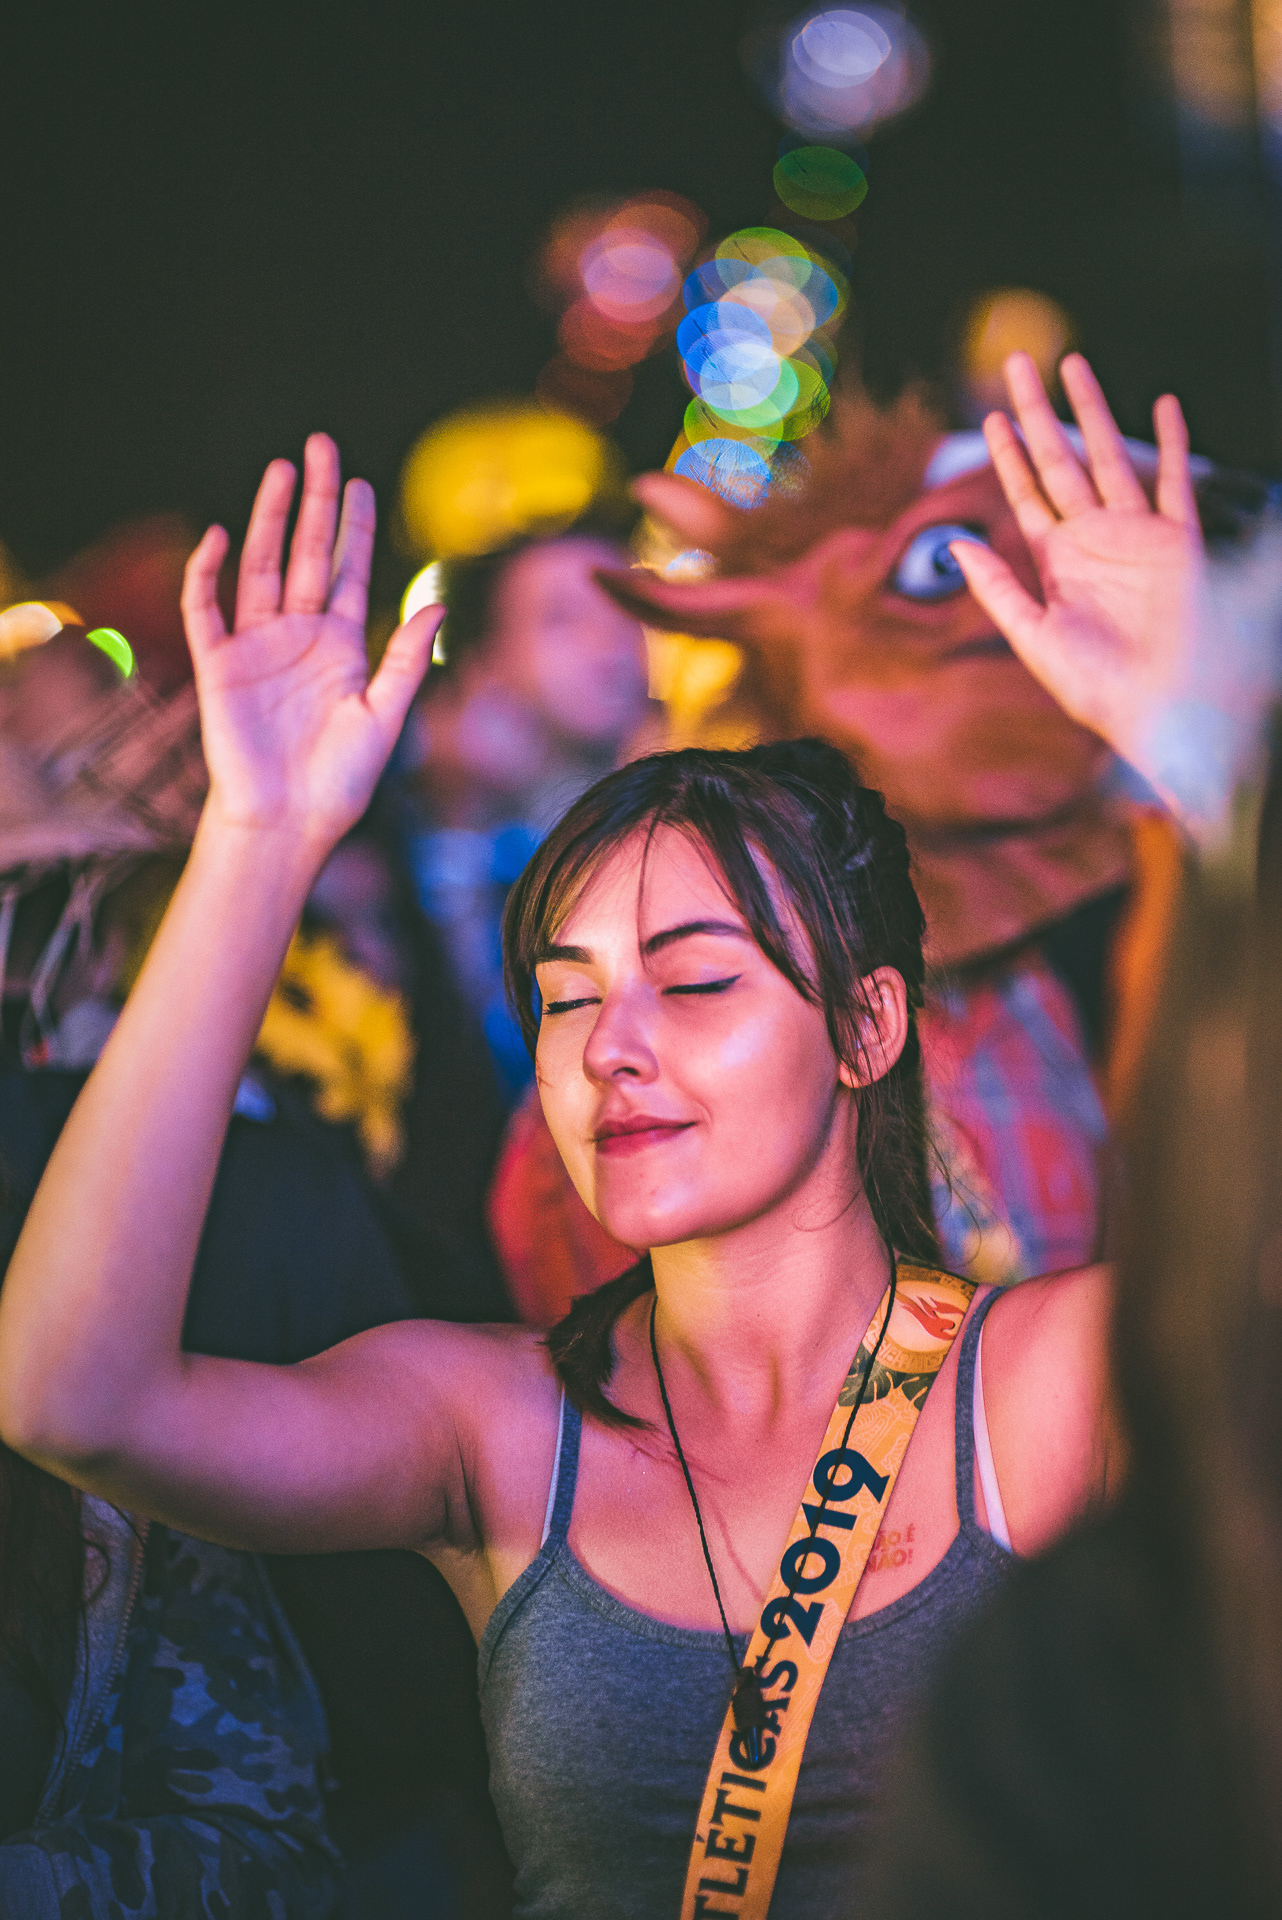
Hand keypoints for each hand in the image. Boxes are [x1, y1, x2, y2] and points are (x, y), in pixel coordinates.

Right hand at [181, 435, 440, 856]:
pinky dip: (209, 573)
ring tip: (282, 470)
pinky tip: (222, 536)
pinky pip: (208, 610)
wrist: (288, 822)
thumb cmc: (340, 781)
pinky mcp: (219, 666)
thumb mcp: (385, 717)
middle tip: (321, 446)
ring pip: (263, 566)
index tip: (361, 483)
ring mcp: (257, 646)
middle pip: (307, 552)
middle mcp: (299, 636)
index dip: (354, 527)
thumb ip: (407, 660)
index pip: (348, 571)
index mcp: (342, 646)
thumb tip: (438, 605)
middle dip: (315, 500)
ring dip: (270, 518)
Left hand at [949, 353, 1212, 799]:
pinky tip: (1164, 405)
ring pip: (1109, 456)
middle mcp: (1093, 539)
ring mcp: (1135, 535)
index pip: (1026, 495)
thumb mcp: (1033, 639)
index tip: (991, 416)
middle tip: (1019, 363)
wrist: (1155, 708)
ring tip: (1072, 365)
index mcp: (1056, 562)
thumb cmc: (1094, 687)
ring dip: (1092, 411)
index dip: (1007, 455)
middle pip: (1060, 461)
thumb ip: (997, 591)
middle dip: (1039, 413)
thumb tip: (956, 547)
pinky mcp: (1176, 542)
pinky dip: (1172, 443)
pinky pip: (1175, 481)